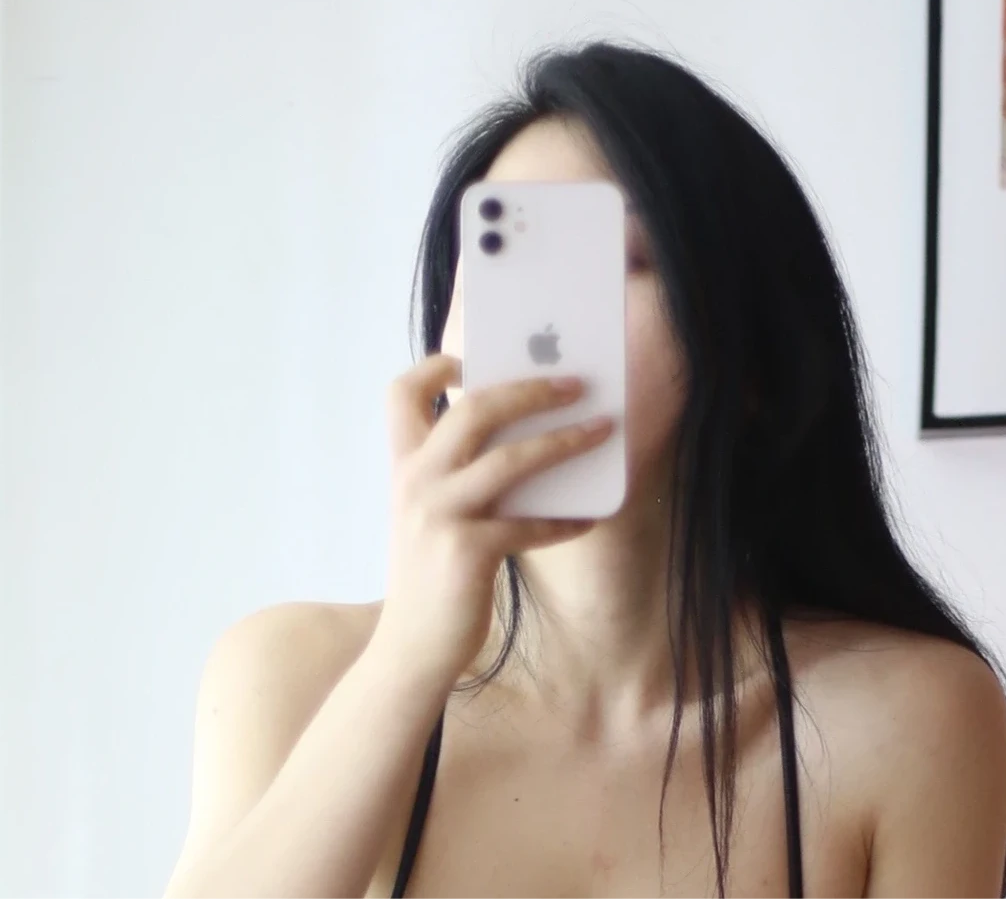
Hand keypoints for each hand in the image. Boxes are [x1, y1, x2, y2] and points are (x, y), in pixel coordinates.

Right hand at [372, 353, 613, 681]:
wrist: (411, 647)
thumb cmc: (432, 571)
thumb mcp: (431, 512)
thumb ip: (459, 472)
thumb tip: (531, 432)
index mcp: (403, 465)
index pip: (401, 393)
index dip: (436, 366)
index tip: (475, 358)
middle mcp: (415, 481)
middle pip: (474, 409)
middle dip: (531, 389)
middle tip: (576, 384)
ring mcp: (438, 516)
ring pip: (510, 459)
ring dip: (565, 442)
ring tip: (603, 431)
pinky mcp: (465, 553)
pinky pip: (529, 524)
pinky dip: (563, 519)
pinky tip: (587, 518)